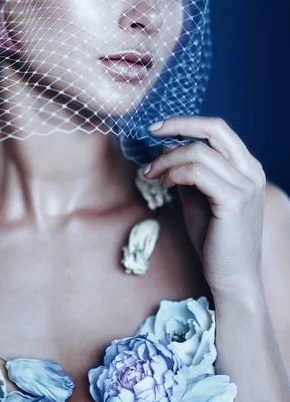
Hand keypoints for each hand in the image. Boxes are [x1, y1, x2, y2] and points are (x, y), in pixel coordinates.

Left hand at [144, 116, 266, 295]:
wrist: (231, 278)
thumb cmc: (214, 239)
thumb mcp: (198, 198)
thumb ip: (188, 172)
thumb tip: (167, 148)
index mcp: (246, 167)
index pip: (218, 129)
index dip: (186, 123)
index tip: (157, 128)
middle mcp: (251, 171)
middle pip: (215, 129)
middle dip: (178, 124)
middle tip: (151, 131)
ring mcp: (245, 185)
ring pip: (198, 152)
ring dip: (167, 159)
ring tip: (152, 174)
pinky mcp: (234, 200)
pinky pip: (196, 173)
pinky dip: (174, 174)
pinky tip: (164, 185)